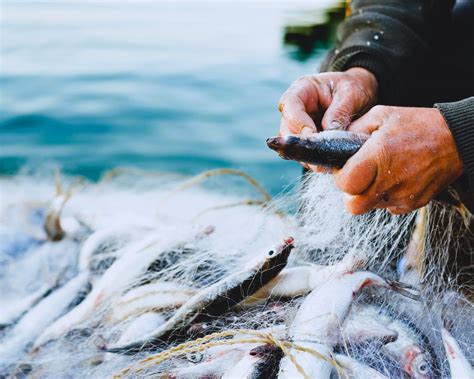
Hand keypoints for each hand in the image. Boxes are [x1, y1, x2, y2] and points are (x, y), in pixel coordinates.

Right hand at [278, 68, 377, 170]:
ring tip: (324, 165)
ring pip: (292, 144)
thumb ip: (340, 111)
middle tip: (318, 157)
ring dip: (306, 155)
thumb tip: (329, 132)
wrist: (360, 94)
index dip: (298, 122)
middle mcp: (296, 108)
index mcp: (303, 89)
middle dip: (301, 144)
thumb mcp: (351, 93)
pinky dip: (314, 160)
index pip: (290, 105)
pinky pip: (304, 153)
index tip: (312, 135)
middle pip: (287, 128)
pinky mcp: (306, 140)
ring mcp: (298, 125)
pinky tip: (326, 165)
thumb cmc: (354, 87)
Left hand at [334, 106, 463, 214]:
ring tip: (380, 174)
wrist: (456, 138)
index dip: (340, 177)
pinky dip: (386, 197)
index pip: (345, 184)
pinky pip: (389, 207)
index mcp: (378, 156)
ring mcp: (404, 195)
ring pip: (371, 207)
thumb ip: (354, 130)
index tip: (345, 168)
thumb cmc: (417, 124)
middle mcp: (390, 180)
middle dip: (351, 193)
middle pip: (354, 206)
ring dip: (369, 195)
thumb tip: (336, 143)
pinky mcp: (414, 203)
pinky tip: (395, 179)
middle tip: (358, 178)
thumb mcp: (381, 115)